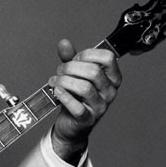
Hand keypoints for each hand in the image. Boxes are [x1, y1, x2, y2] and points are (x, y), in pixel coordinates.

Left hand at [48, 39, 121, 164]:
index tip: (75, 58)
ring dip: (64, 81)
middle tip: (59, 71)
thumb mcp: (75, 74)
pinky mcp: (87, 119)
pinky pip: (77, 107)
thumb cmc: (76, 97)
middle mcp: (110, 92)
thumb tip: (64, 42)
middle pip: (93, 71)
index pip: (108, 58)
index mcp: (112, 78)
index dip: (88, 54)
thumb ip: (70, 58)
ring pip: (84, 87)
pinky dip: (64, 96)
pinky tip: (57, 91)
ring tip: (54, 81)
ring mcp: (100, 107)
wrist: (71, 124)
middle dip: (71, 67)